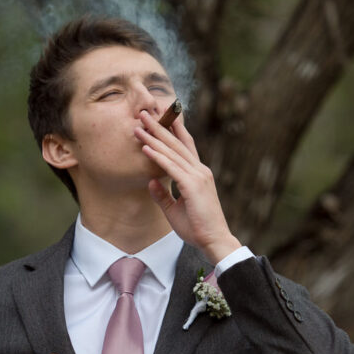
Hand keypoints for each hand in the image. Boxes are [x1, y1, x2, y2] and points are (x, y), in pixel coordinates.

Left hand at [134, 110, 241, 263]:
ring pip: (172, 152)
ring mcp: (198, 177)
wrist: (214, 240)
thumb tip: (150, 182)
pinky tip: (145, 147)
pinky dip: (157, 156)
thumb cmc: (197, 228)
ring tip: (139, 125)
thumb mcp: (174, 210)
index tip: (159, 117)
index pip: (184, 147)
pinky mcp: (192, 186)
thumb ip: (163, 195)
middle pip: (177, 143)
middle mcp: (200, 171)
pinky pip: (171, 167)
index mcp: (198, 174)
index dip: (172, 131)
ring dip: (154, 137)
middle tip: (144, 112)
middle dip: (159, 126)